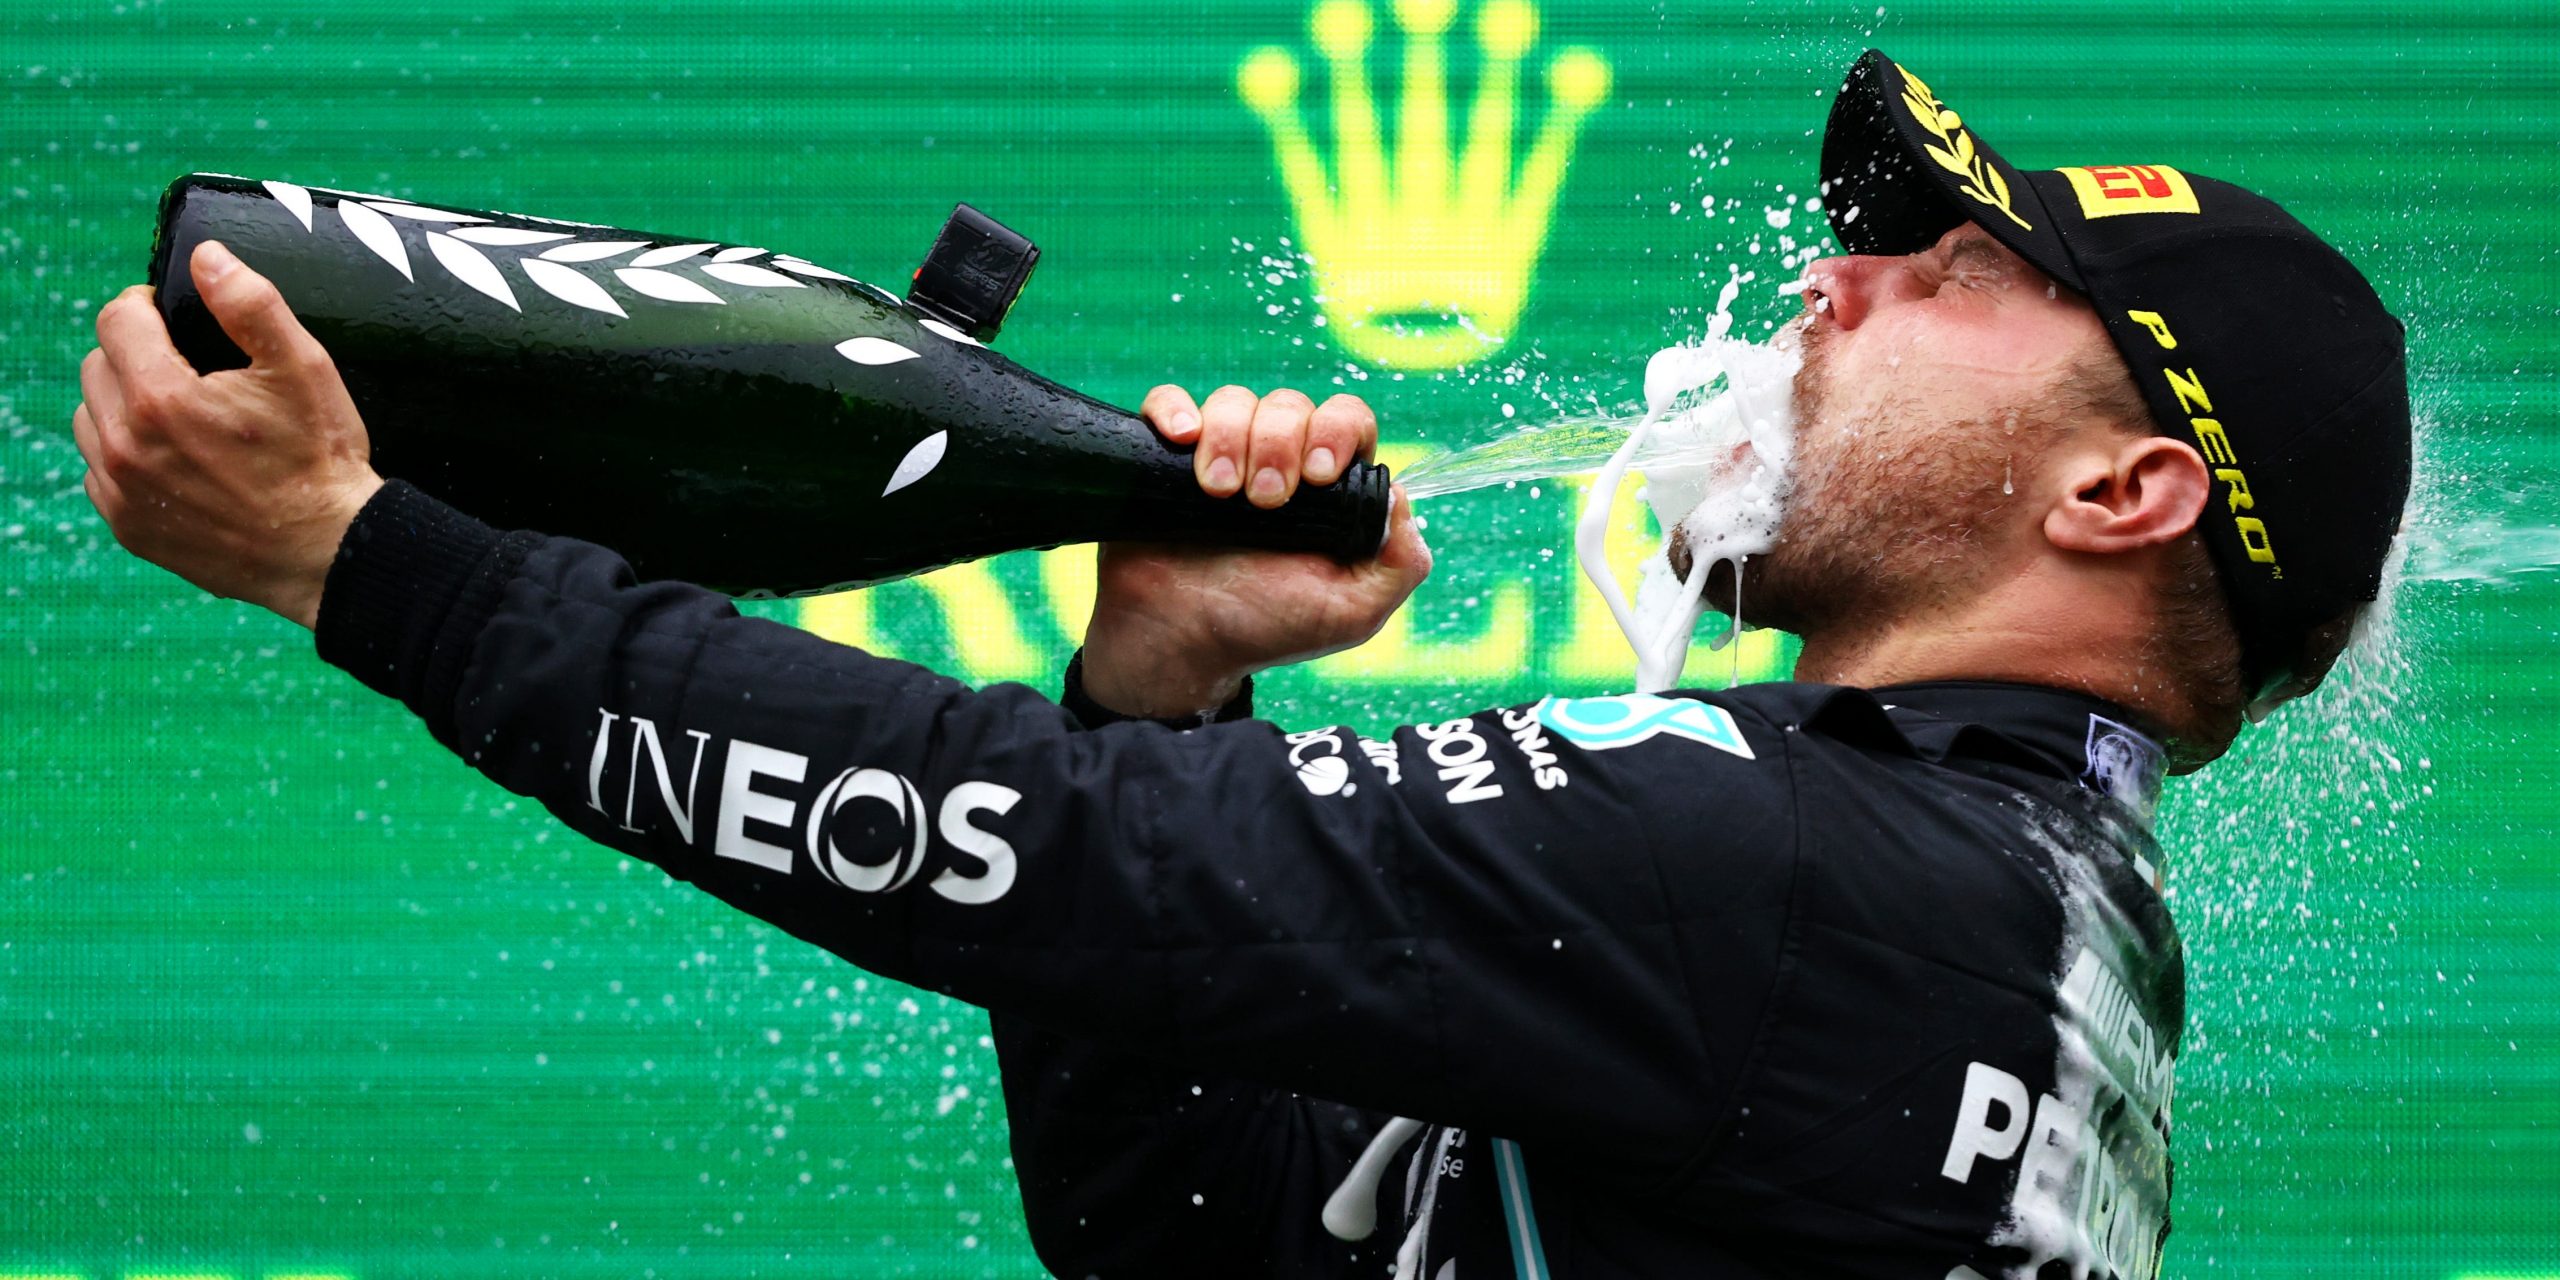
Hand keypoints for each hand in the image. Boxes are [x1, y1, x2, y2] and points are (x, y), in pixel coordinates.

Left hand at [73, 240, 384, 629]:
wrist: (327, 551)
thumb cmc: (320, 461)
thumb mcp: (303, 368)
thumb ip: (250, 304)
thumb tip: (207, 258)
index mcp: (161, 397)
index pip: (116, 320)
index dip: (145, 306)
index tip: (169, 316)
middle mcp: (126, 445)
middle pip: (97, 366)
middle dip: (134, 355)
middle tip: (186, 368)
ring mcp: (123, 491)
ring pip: (90, 419)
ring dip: (122, 406)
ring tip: (179, 415)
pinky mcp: (129, 526)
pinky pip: (100, 472)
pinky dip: (125, 457)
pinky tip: (176, 460)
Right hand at [1078, 385, 1430, 717]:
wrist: (1180, 646)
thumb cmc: (1265, 630)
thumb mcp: (1352, 612)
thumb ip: (1400, 564)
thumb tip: (1403, 497)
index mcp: (1326, 490)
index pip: (1347, 421)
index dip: (1336, 432)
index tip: (1318, 476)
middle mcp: (1277, 462)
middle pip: (1290, 405)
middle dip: (1280, 444)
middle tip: (1264, 502)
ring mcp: (1221, 456)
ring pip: (1234, 400)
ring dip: (1230, 437)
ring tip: (1219, 493)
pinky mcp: (1165, 457)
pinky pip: (1169, 402)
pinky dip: (1176, 409)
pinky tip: (1183, 441)